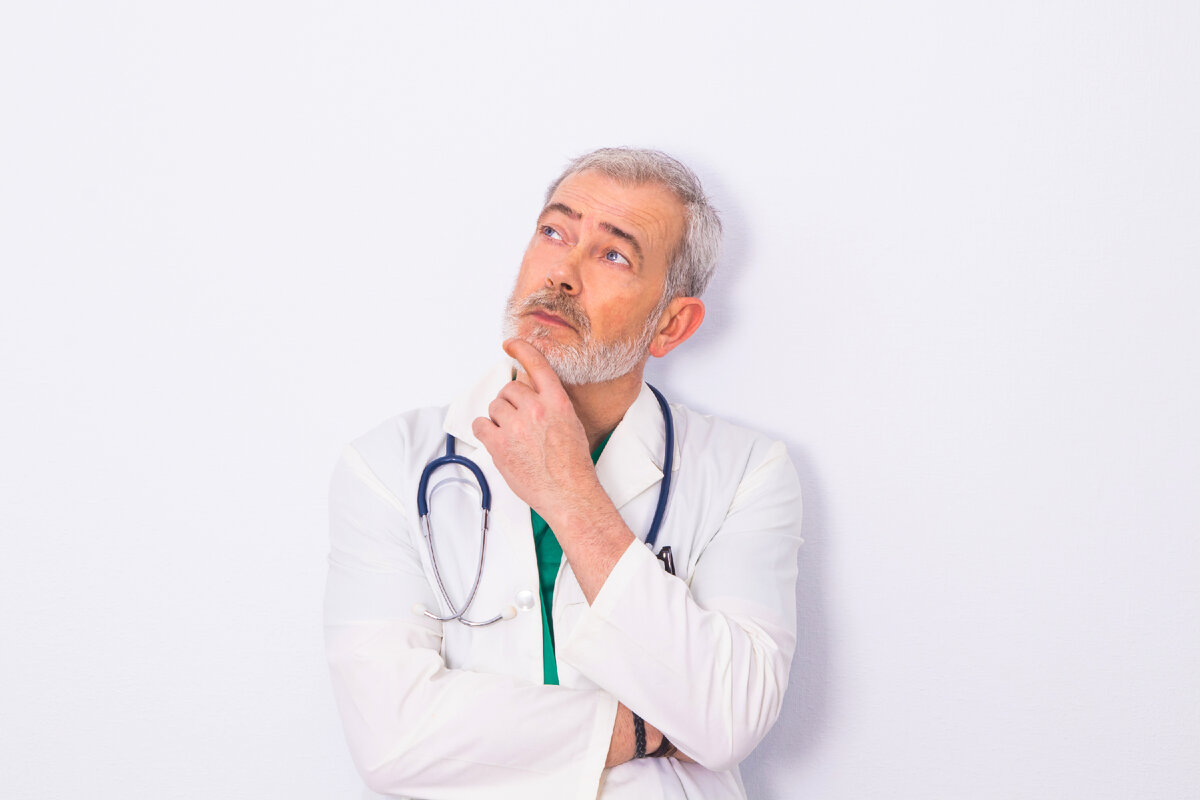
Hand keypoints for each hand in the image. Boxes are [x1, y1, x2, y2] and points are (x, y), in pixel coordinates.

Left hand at [471, 339, 601, 521]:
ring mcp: (516, 426)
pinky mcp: (499, 444)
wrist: (568, 493)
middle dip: (510, 403)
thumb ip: (550, 405)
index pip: (537, 364)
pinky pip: (480, 425)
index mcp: (557, 402)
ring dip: (498, 419)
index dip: (522, 349)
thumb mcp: (570, 423)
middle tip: (518, 422)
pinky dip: (485, 432)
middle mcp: (536, 409)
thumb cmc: (571, 464)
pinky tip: (498, 441)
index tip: (510, 344)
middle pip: (508, 389)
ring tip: (512, 436)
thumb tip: (530, 395)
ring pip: (494, 407)